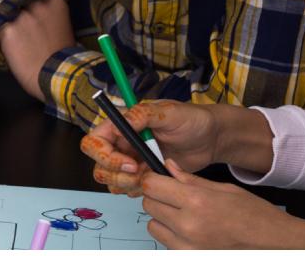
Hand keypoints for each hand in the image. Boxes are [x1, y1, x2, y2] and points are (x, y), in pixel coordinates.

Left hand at [0, 0, 74, 101]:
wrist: (58, 77)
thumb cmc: (64, 55)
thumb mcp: (64, 27)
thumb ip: (51, 16)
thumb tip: (38, 16)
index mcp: (55, 2)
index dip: (37, 9)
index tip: (38, 20)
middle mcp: (38, 5)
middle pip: (23, 7)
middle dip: (25, 18)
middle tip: (30, 36)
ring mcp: (22, 17)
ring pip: (12, 20)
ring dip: (15, 30)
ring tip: (23, 46)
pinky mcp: (8, 30)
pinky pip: (2, 33)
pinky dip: (6, 41)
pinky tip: (16, 52)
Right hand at [82, 99, 220, 193]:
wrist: (210, 139)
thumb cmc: (191, 120)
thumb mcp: (170, 112)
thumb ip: (143, 115)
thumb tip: (121, 122)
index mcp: (122, 124)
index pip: (94, 141)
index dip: (105, 155)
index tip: (130, 162)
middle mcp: (122, 143)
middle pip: (98, 165)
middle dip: (114, 174)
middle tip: (139, 174)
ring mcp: (131, 161)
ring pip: (110, 180)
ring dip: (125, 185)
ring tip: (149, 178)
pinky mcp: (143, 175)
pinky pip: (128, 189)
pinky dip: (137, 191)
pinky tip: (157, 182)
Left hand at [140, 159, 304, 248]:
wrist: (273, 243)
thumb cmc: (255, 216)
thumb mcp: (224, 189)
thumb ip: (191, 179)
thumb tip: (168, 167)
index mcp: (197, 201)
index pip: (152, 186)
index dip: (152, 180)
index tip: (157, 179)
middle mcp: (188, 225)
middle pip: (149, 205)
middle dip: (158, 197)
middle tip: (173, 196)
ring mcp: (188, 246)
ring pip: (153, 226)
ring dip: (162, 218)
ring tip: (184, 215)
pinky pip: (167, 243)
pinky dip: (172, 236)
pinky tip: (191, 230)